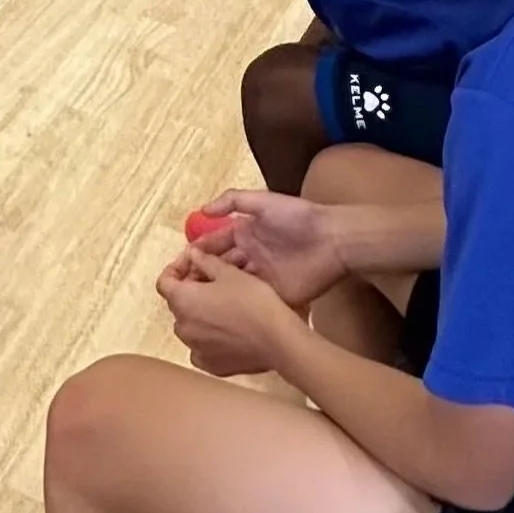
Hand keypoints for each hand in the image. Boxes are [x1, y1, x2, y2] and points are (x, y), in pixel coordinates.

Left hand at [156, 248, 302, 377]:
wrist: (277, 339)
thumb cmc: (252, 300)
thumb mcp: (229, 273)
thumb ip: (205, 261)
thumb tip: (191, 254)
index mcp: (182, 300)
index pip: (164, 282)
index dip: (176, 269)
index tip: (192, 263)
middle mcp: (182, 327)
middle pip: (178, 304)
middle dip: (191, 291)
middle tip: (213, 282)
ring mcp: (195, 349)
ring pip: (190, 327)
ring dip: (199, 316)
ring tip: (222, 307)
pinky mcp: (210, 366)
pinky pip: (201, 349)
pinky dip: (208, 339)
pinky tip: (225, 333)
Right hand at [194, 190, 348, 307]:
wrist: (334, 240)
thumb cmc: (298, 217)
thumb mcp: (263, 201)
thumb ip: (231, 201)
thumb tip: (202, 209)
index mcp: (246, 233)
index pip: (214, 244)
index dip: (197, 252)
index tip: (179, 263)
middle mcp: (250, 256)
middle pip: (219, 267)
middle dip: (201, 274)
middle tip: (182, 286)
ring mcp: (263, 278)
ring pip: (232, 285)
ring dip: (216, 291)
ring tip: (196, 301)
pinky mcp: (276, 295)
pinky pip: (252, 300)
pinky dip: (237, 305)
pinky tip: (221, 311)